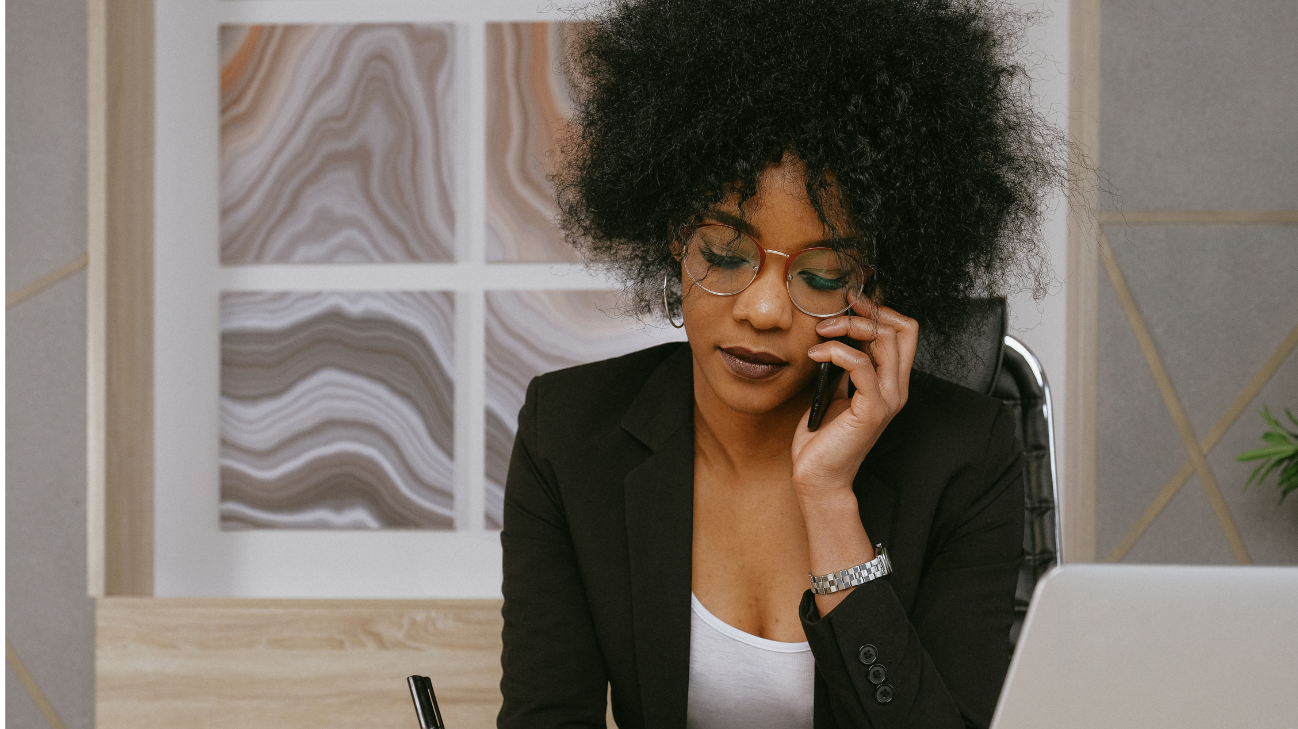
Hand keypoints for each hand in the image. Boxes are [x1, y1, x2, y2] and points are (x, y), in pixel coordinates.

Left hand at [790, 301, 918, 500]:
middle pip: (902, 329)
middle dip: (867, 311)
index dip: (880, 311)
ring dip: (849, 327)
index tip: (850, 302)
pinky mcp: (872, 410)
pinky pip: (861, 365)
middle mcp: (896, 389)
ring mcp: (887, 400)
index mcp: (891, 383)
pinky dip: (836, 351)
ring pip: (885, 340)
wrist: (818, 477)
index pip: (904, 332)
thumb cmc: (822, 439)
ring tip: (821, 332)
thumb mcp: (835, 392)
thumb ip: (844, 368)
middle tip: (833, 313)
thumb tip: (836, 336)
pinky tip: (815, 354)